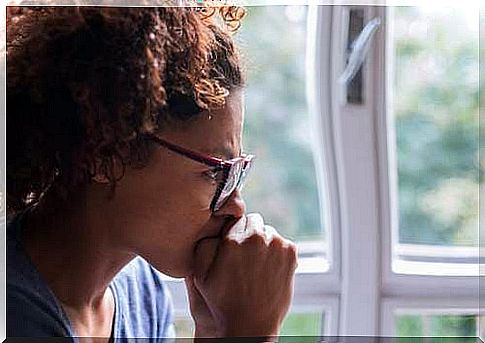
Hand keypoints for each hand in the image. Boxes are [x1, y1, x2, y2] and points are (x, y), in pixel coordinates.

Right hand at [189, 213, 297, 337]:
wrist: (250, 326)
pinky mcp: (291, 253)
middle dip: (248, 233)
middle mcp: (258, 237)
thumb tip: (218, 228)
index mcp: (234, 239)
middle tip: (243, 255)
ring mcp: (277, 244)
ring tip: (255, 265)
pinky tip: (267, 269)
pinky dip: (277, 251)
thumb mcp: (200, 272)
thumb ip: (206, 242)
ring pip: (268, 231)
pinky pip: (282, 242)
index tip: (230, 247)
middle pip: (253, 221)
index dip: (231, 233)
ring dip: (263, 242)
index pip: (234, 219)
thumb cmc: (222, 301)